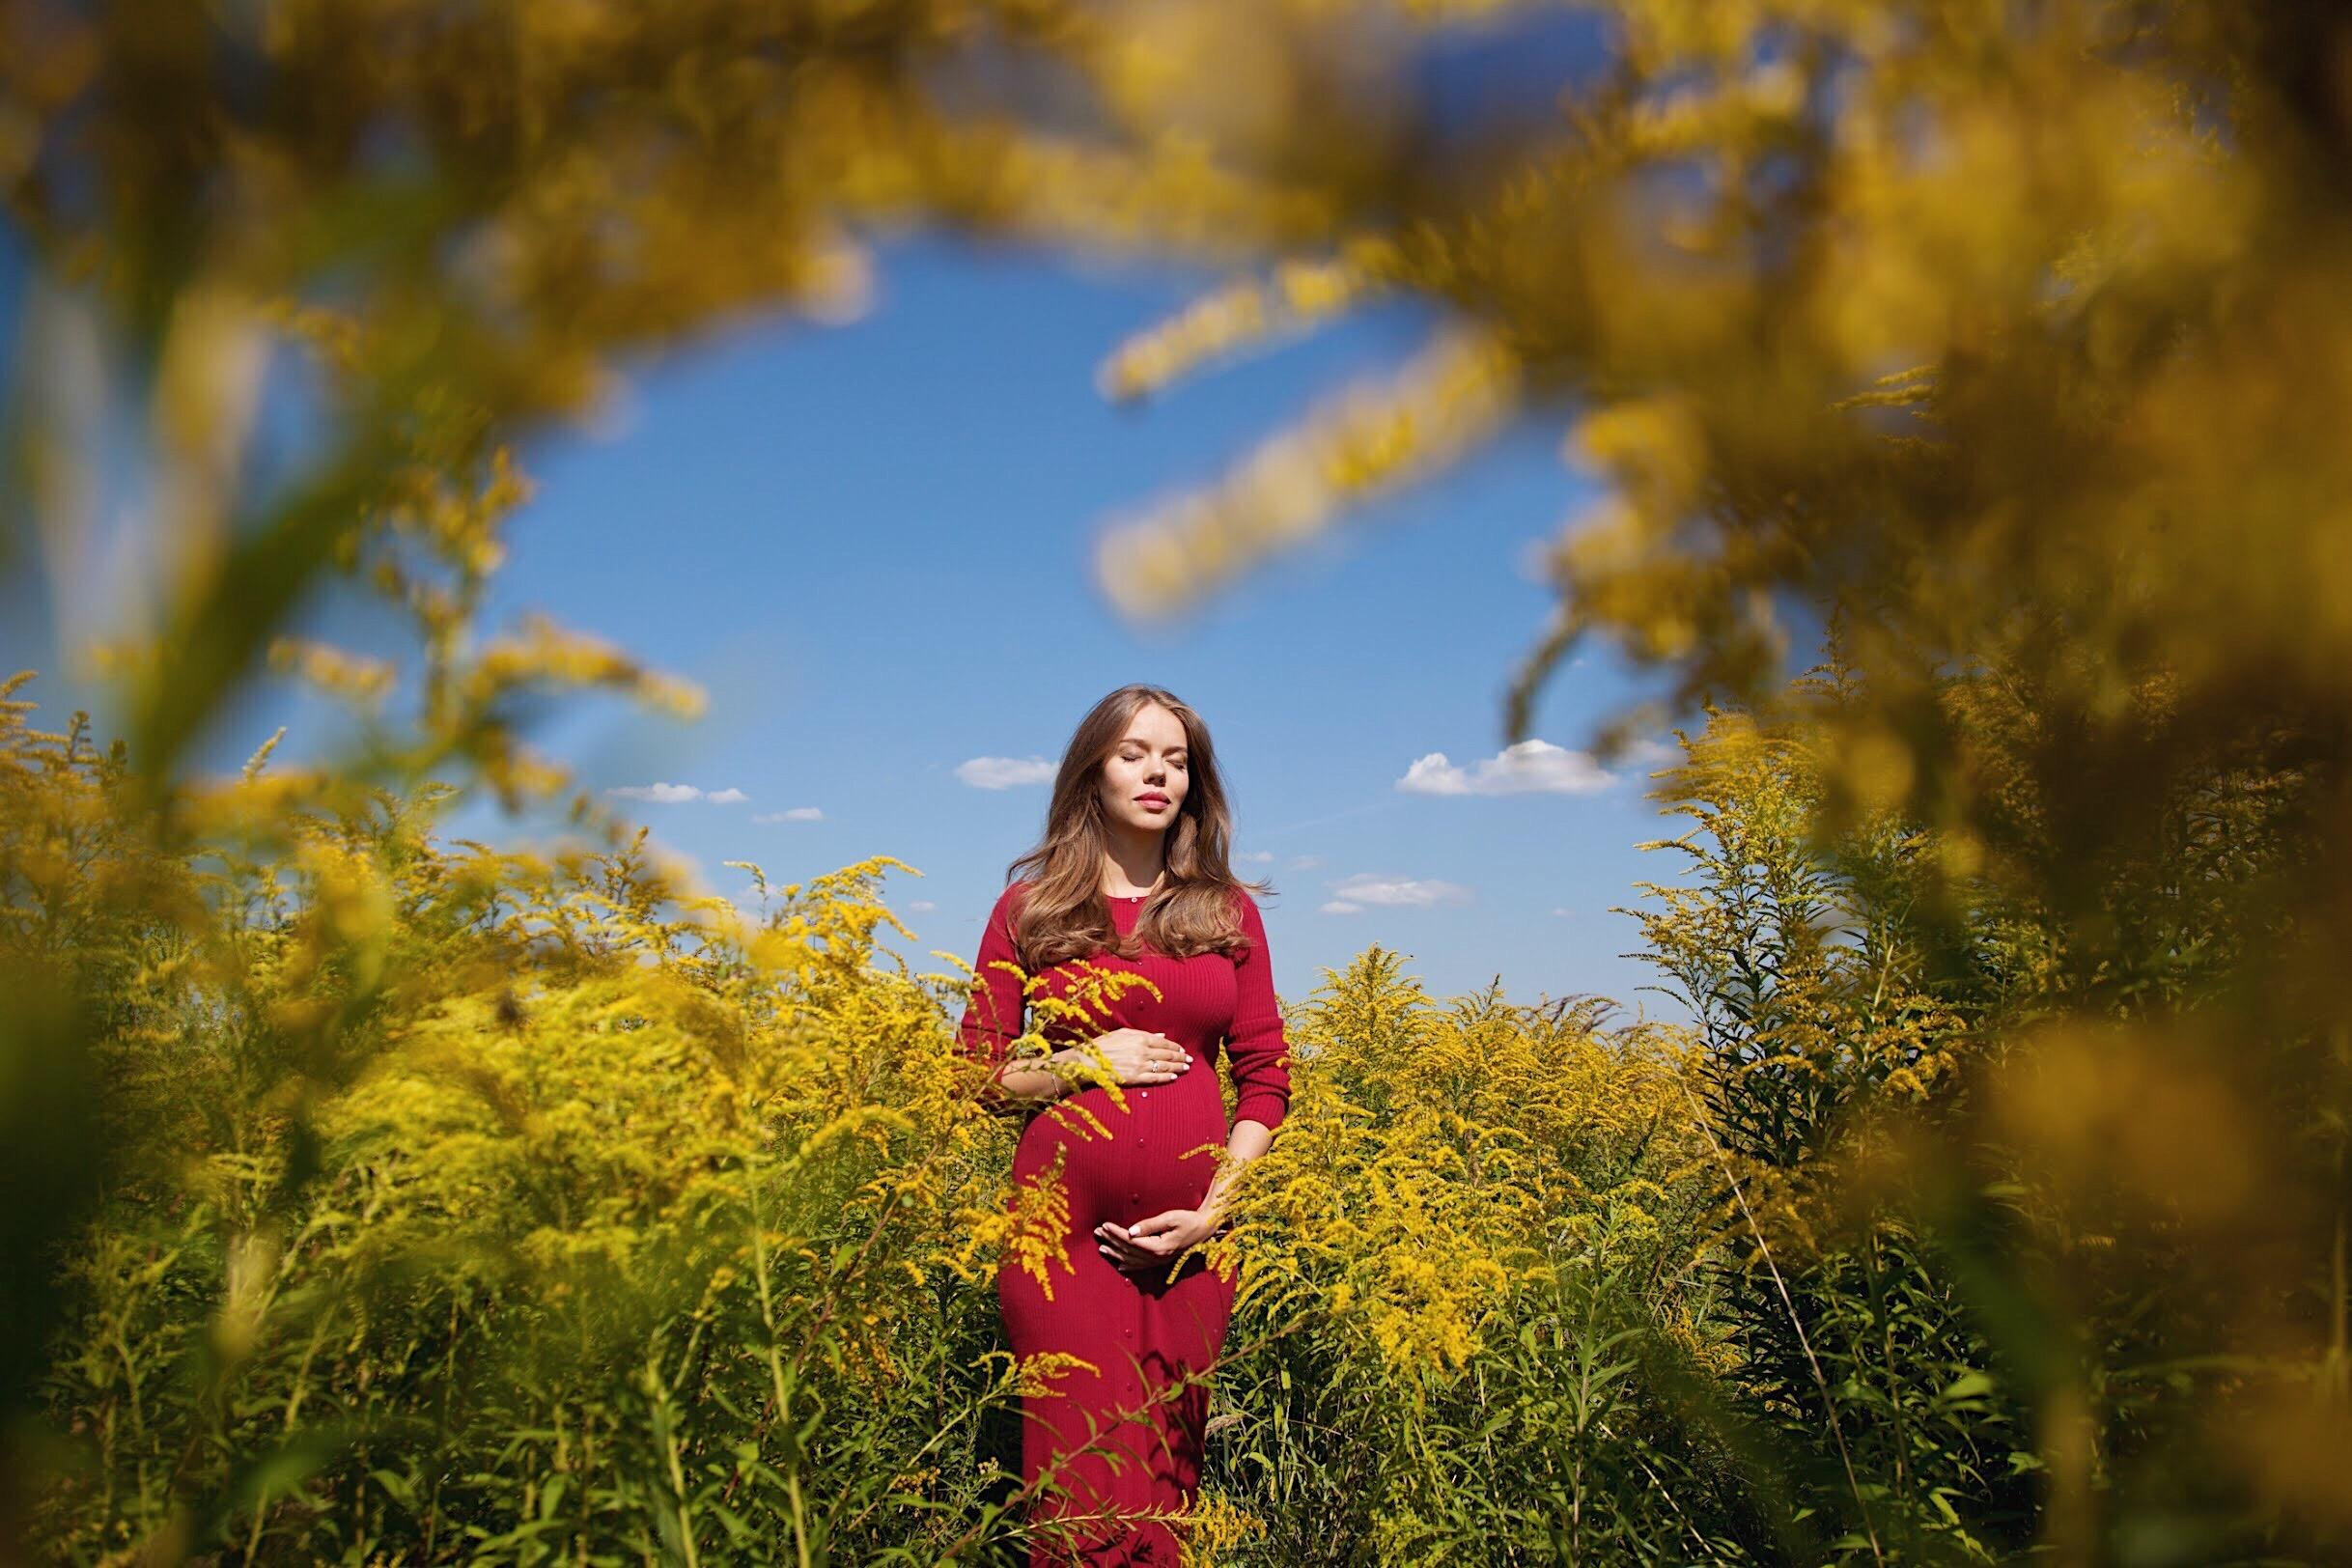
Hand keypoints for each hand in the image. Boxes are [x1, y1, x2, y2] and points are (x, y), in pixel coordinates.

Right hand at [1071, 1027, 1191, 1087]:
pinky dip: (1166, 1078)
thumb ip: (1143, 1034)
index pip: (1164, 1042)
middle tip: (1189, 1060)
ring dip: (1177, 1068)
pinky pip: (1155, 1078)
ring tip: (1185, 1068)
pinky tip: (1173, 1077)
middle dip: (1181, 1057)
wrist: (1088, 1061)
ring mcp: (1139, 1065)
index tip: (1182, 1049)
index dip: (1175, 1046)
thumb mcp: (1123, 1033)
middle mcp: (1142, 1051)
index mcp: (1140, 1038)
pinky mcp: (1135, 1078)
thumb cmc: (1103, 1045)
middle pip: (1167, 1054)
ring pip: (1164, 1067)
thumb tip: (1161, 1035)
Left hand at [1096, 1208, 1215, 1274]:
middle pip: (1129, 1251)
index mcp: (1159, 1247)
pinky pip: (1142, 1266)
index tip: (1104, 1225)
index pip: (1131, 1241)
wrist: (1204, 1228)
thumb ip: (1150, 1225)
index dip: (1116, 1233)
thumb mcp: (1170, 1218)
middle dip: (1112, 1241)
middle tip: (1098, 1233)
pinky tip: (1120, 1265)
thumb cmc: (1188, 1219)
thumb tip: (1130, 1231)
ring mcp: (1160, 1261)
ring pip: (1133, 1260)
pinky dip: (1129, 1266)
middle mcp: (1158, 1257)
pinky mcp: (1162, 1260)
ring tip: (1102, 1247)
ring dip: (1116, 1254)